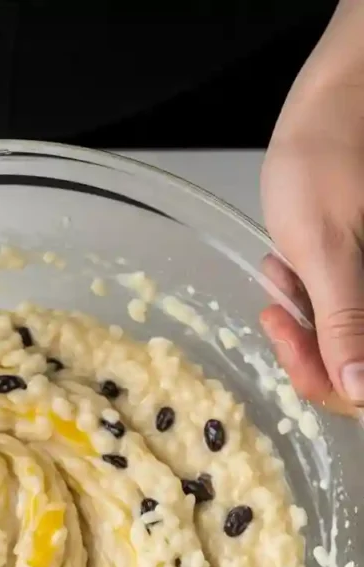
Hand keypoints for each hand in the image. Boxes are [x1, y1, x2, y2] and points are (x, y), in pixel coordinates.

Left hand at [261, 0, 363, 411]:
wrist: (329, 109)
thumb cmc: (325, 165)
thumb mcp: (327, 251)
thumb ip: (345, 323)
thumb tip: (360, 390)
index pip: (362, 386)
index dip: (322, 378)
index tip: (284, 337)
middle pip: (347, 366)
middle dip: (304, 340)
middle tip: (277, 306)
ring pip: (333, 340)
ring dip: (299, 314)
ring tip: (283, 267)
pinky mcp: (355, 278)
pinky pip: (329, 309)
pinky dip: (301, 295)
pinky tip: (285, 264)